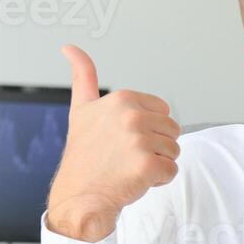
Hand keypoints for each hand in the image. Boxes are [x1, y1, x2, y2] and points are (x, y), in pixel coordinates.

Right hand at [45, 45, 181, 241]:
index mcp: (123, 99)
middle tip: (126, 157)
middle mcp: (131, 116)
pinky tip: (135, 180)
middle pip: (172, 131)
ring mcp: (140, 140)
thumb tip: (70, 47)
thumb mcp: (81, 109)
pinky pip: (171, 171)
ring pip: (174, 151)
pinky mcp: (147, 165)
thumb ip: (83, 76)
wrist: (79, 196)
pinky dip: (158, 180)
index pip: (163, 112)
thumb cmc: (84, 155)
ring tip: (129, 168)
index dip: (148, 129)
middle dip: (155, 146)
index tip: (123, 139)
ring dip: (157, 163)